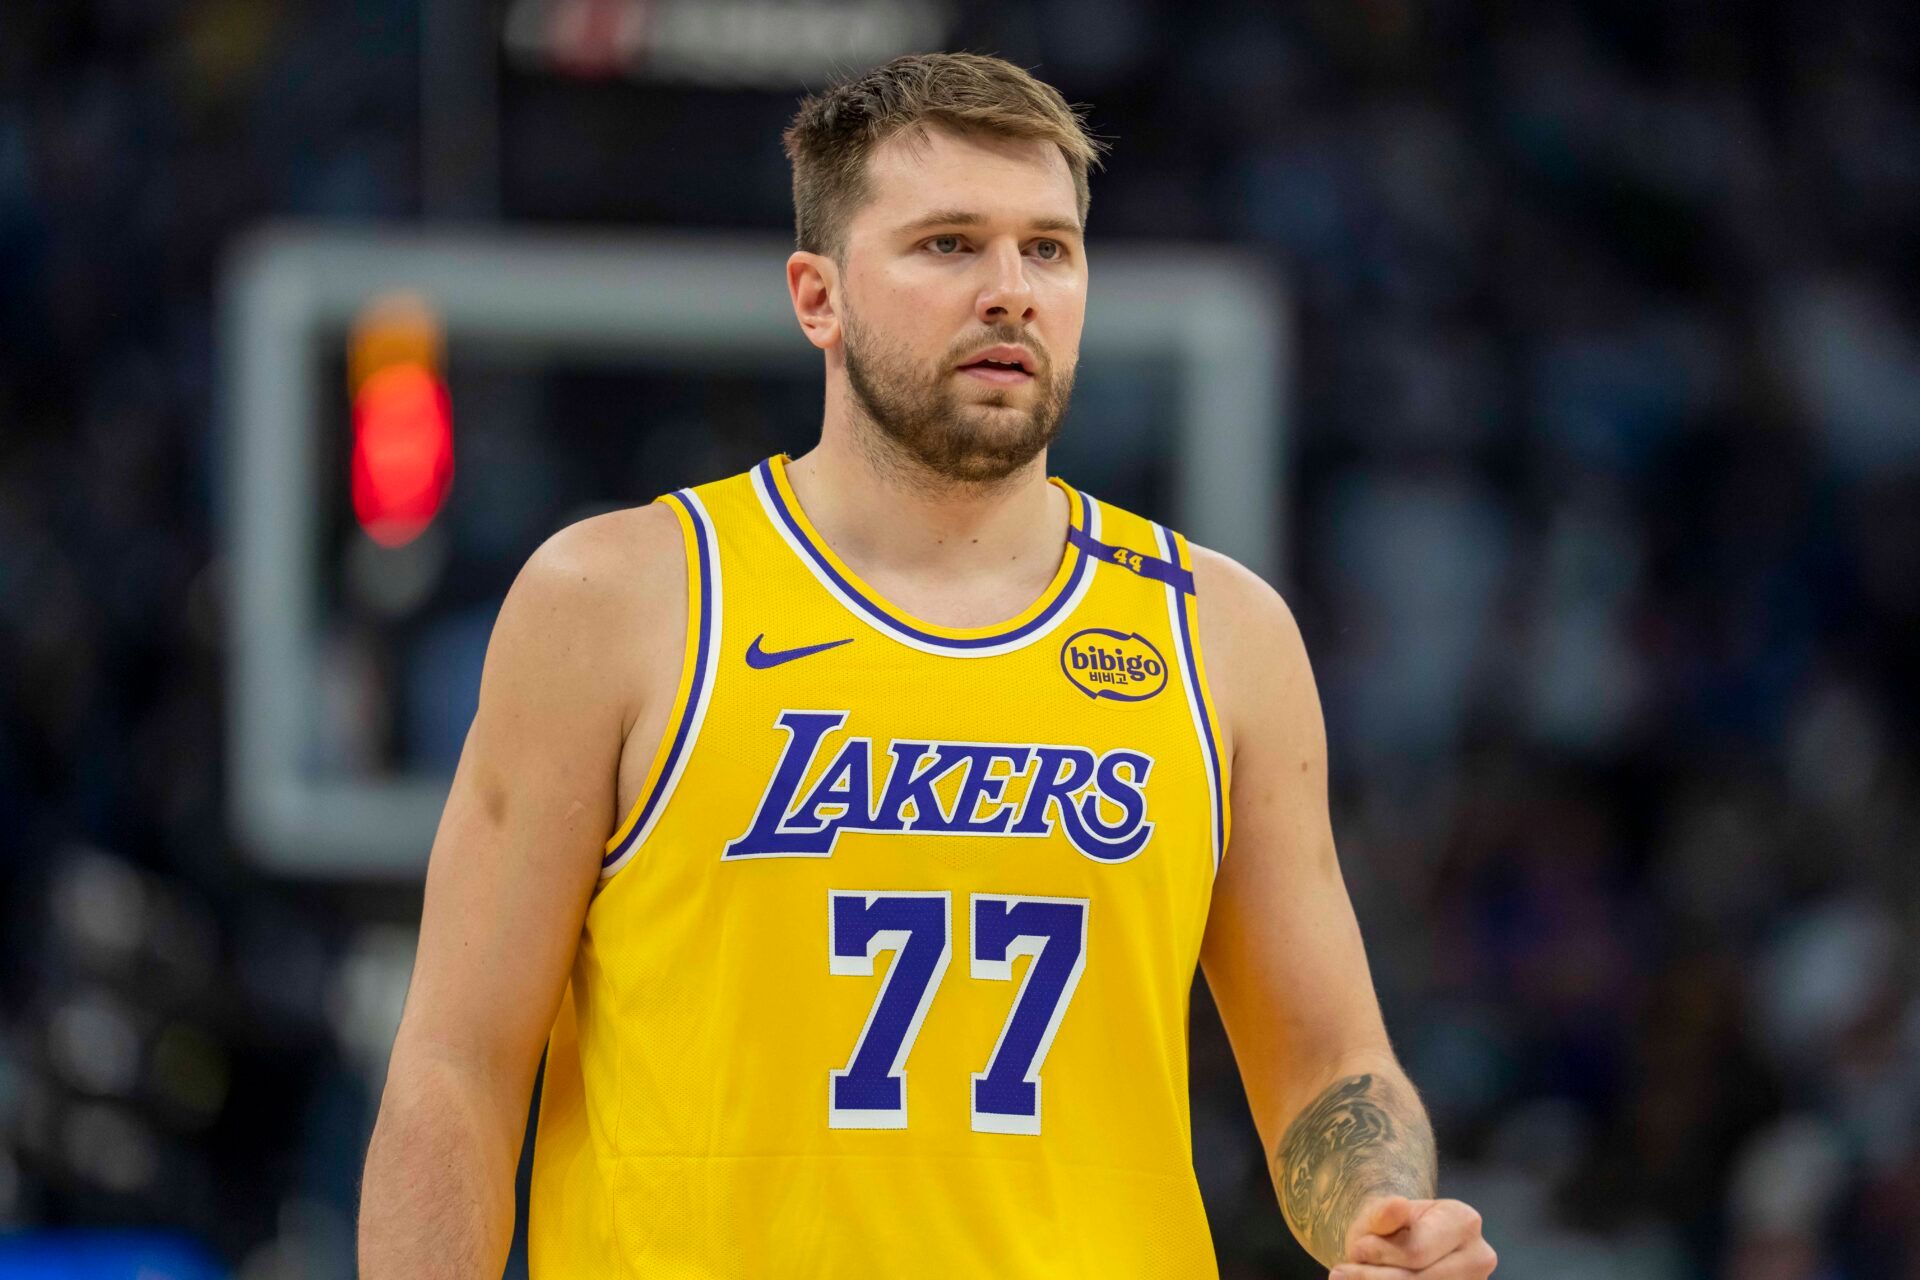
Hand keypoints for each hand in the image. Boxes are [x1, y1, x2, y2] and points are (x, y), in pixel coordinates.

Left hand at [1329, 1195, 1496, 1278]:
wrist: (1396, 1240)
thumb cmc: (1387, 1226)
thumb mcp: (1379, 1213)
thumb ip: (1385, 1213)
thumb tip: (1397, 1205)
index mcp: (1464, 1220)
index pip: (1417, 1251)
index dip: (1380, 1255)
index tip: (1356, 1248)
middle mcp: (1479, 1255)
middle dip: (1376, 1278)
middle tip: (1341, 1273)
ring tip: (1352, 1278)